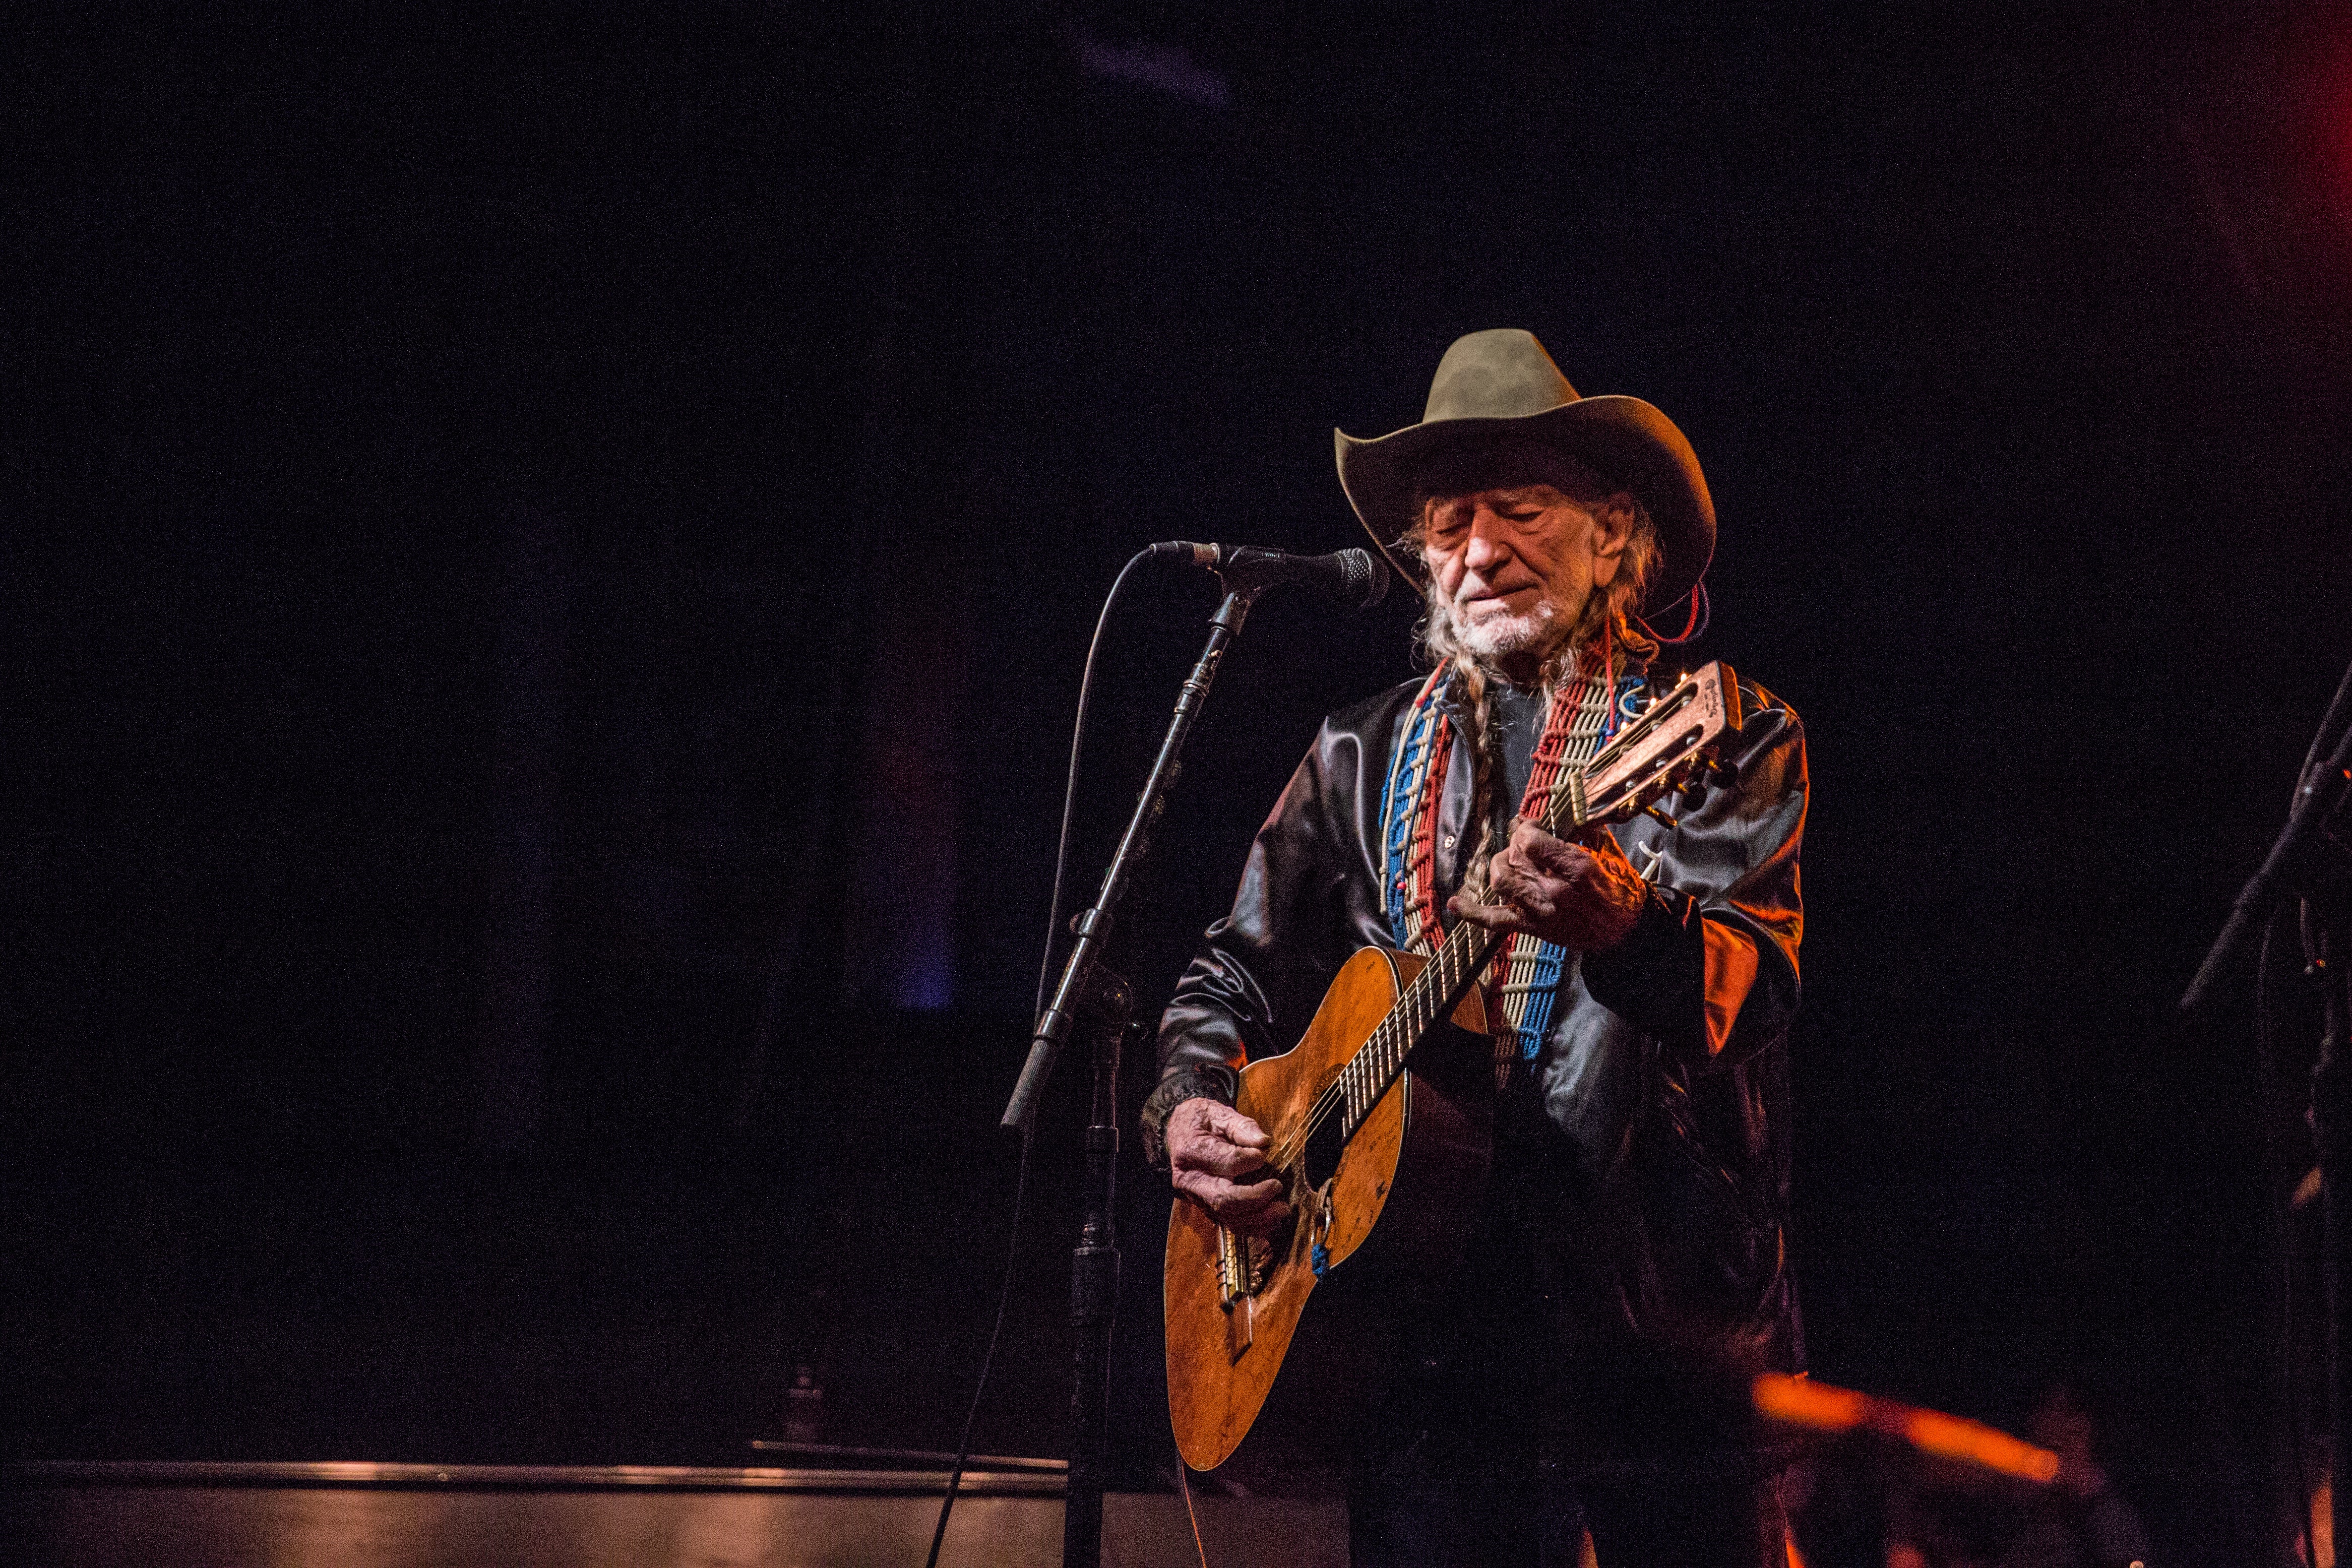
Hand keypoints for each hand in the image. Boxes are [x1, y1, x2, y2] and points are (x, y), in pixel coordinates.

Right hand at [1166, 1098, 1290, 1235]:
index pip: (1224, 1163)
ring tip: (1282, 1209)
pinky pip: (1230, 1225)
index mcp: (1190, 1151)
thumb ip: (1242, 1127)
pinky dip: (1254, 1227)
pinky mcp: (1208, 1209)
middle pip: (1223, 1199)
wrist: (1181, 1133)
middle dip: (1255, 1198)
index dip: (1249, 1160)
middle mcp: (1190, 1180)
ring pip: (1228, 1217)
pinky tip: (1273, 1220)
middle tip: (1277, 1186)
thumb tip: (1263, 1142)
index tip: (1264, 1153)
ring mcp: (1198, 1198)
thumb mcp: (1219, 1114)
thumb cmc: (1202, 1121)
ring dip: (1258, 1218)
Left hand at [1449, 817, 1647, 951]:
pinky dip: (1473, 913)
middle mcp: (1553, 891)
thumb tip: (1563, 808)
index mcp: (1575, 868)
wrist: (1624, 933)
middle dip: (1516, 845)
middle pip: (1513, 857)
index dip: (1526, 829)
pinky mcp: (1531, 928)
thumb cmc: (1619, 890)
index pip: (1530, 840)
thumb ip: (1582, 829)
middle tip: (1527, 844)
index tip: (1532, 827)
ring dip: (1502, 865)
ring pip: (1500, 880)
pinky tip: (1456, 904)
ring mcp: (1539, 911)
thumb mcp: (1607, 853)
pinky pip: (1495, 920)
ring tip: (1515, 862)